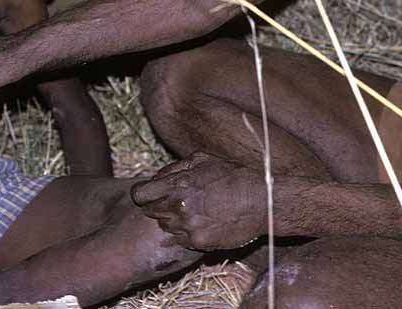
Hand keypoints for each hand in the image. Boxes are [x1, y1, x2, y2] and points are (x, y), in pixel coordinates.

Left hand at [130, 152, 265, 250]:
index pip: (139, 195)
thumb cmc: (233, 176)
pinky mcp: (199, 242)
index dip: (143, 194)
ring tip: (195, 211)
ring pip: (166, 227)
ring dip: (174, 220)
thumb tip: (156, 177)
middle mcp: (179, 206)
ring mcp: (188, 226)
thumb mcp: (203, 159)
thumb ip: (175, 168)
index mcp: (178, 184)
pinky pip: (181, 240)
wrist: (262, 201)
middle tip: (178, 201)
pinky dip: (187, 233)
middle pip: (150, 212)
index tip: (150, 194)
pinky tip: (204, 222)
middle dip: (160, 206)